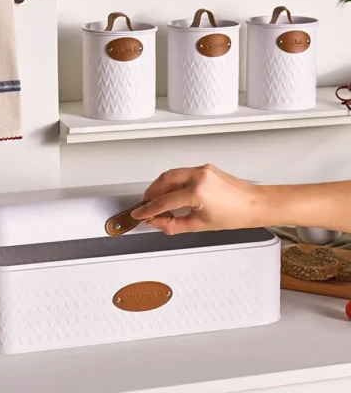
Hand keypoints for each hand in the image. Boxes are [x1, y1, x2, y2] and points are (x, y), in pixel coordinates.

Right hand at [131, 164, 263, 234]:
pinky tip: (170, 192)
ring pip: (171, 174)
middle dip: (151, 193)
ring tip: (156, 200)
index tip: (139, 213)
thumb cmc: (234, 215)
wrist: (254, 204)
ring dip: (160, 186)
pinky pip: (182, 173)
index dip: (148, 209)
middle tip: (145, 205)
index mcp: (197, 191)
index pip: (165, 201)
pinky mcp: (205, 168)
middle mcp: (198, 176)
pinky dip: (172, 182)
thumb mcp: (199, 225)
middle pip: (164, 180)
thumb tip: (156, 223)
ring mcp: (202, 169)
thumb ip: (173, 225)